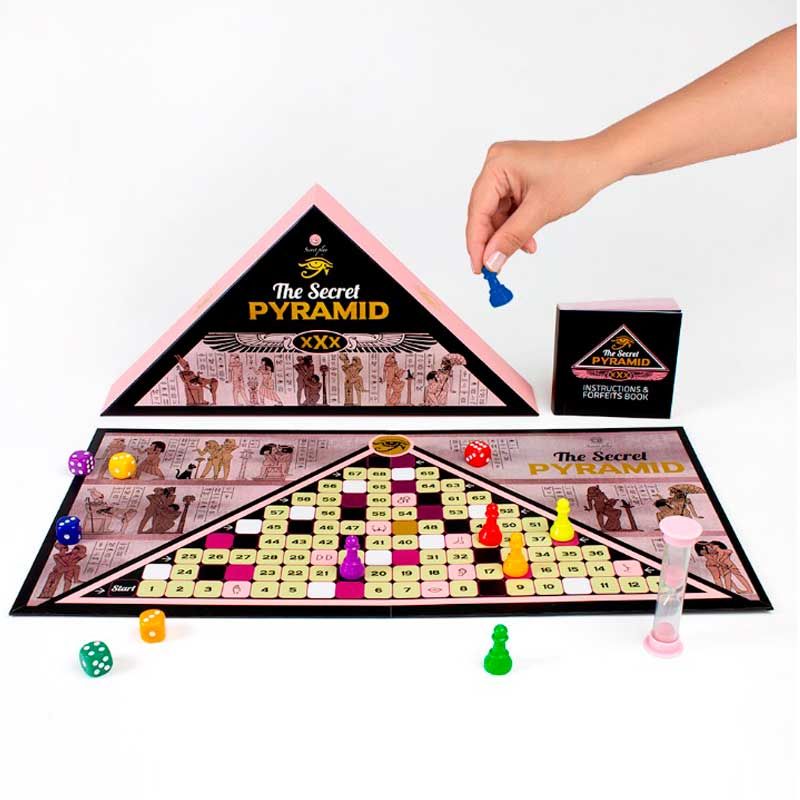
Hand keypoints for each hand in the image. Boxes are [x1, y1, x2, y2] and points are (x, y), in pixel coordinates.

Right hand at [466, 137, 620, 272]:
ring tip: (523, 249)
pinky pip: (507, 209)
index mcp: (497, 164)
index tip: (479, 268)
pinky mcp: (515, 179)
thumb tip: (490, 261)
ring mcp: (506, 171)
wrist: (600, 162)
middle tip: (493, 266)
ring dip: (506, 235)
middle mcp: (497, 163)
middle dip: (491, 240)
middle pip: (483, 212)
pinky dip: (515, 226)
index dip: (477, 242)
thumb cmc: (575, 174)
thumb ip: (511, 238)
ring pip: (495, 213)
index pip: (478, 210)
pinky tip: (527, 239)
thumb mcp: (540, 211)